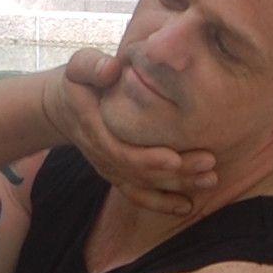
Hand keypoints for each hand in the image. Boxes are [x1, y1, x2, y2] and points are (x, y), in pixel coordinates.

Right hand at [46, 50, 214, 215]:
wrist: (63, 107)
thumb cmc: (80, 82)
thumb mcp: (79, 66)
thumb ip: (92, 65)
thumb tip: (111, 69)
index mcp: (93, 127)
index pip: (119, 150)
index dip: (147, 158)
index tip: (175, 158)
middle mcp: (101, 153)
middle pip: (138, 171)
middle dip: (174, 172)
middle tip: (208, 163)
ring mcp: (110, 167)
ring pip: (143, 185)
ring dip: (176, 186)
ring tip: (209, 179)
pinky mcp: (118, 174)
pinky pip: (138, 195)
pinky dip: (162, 203)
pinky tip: (187, 206)